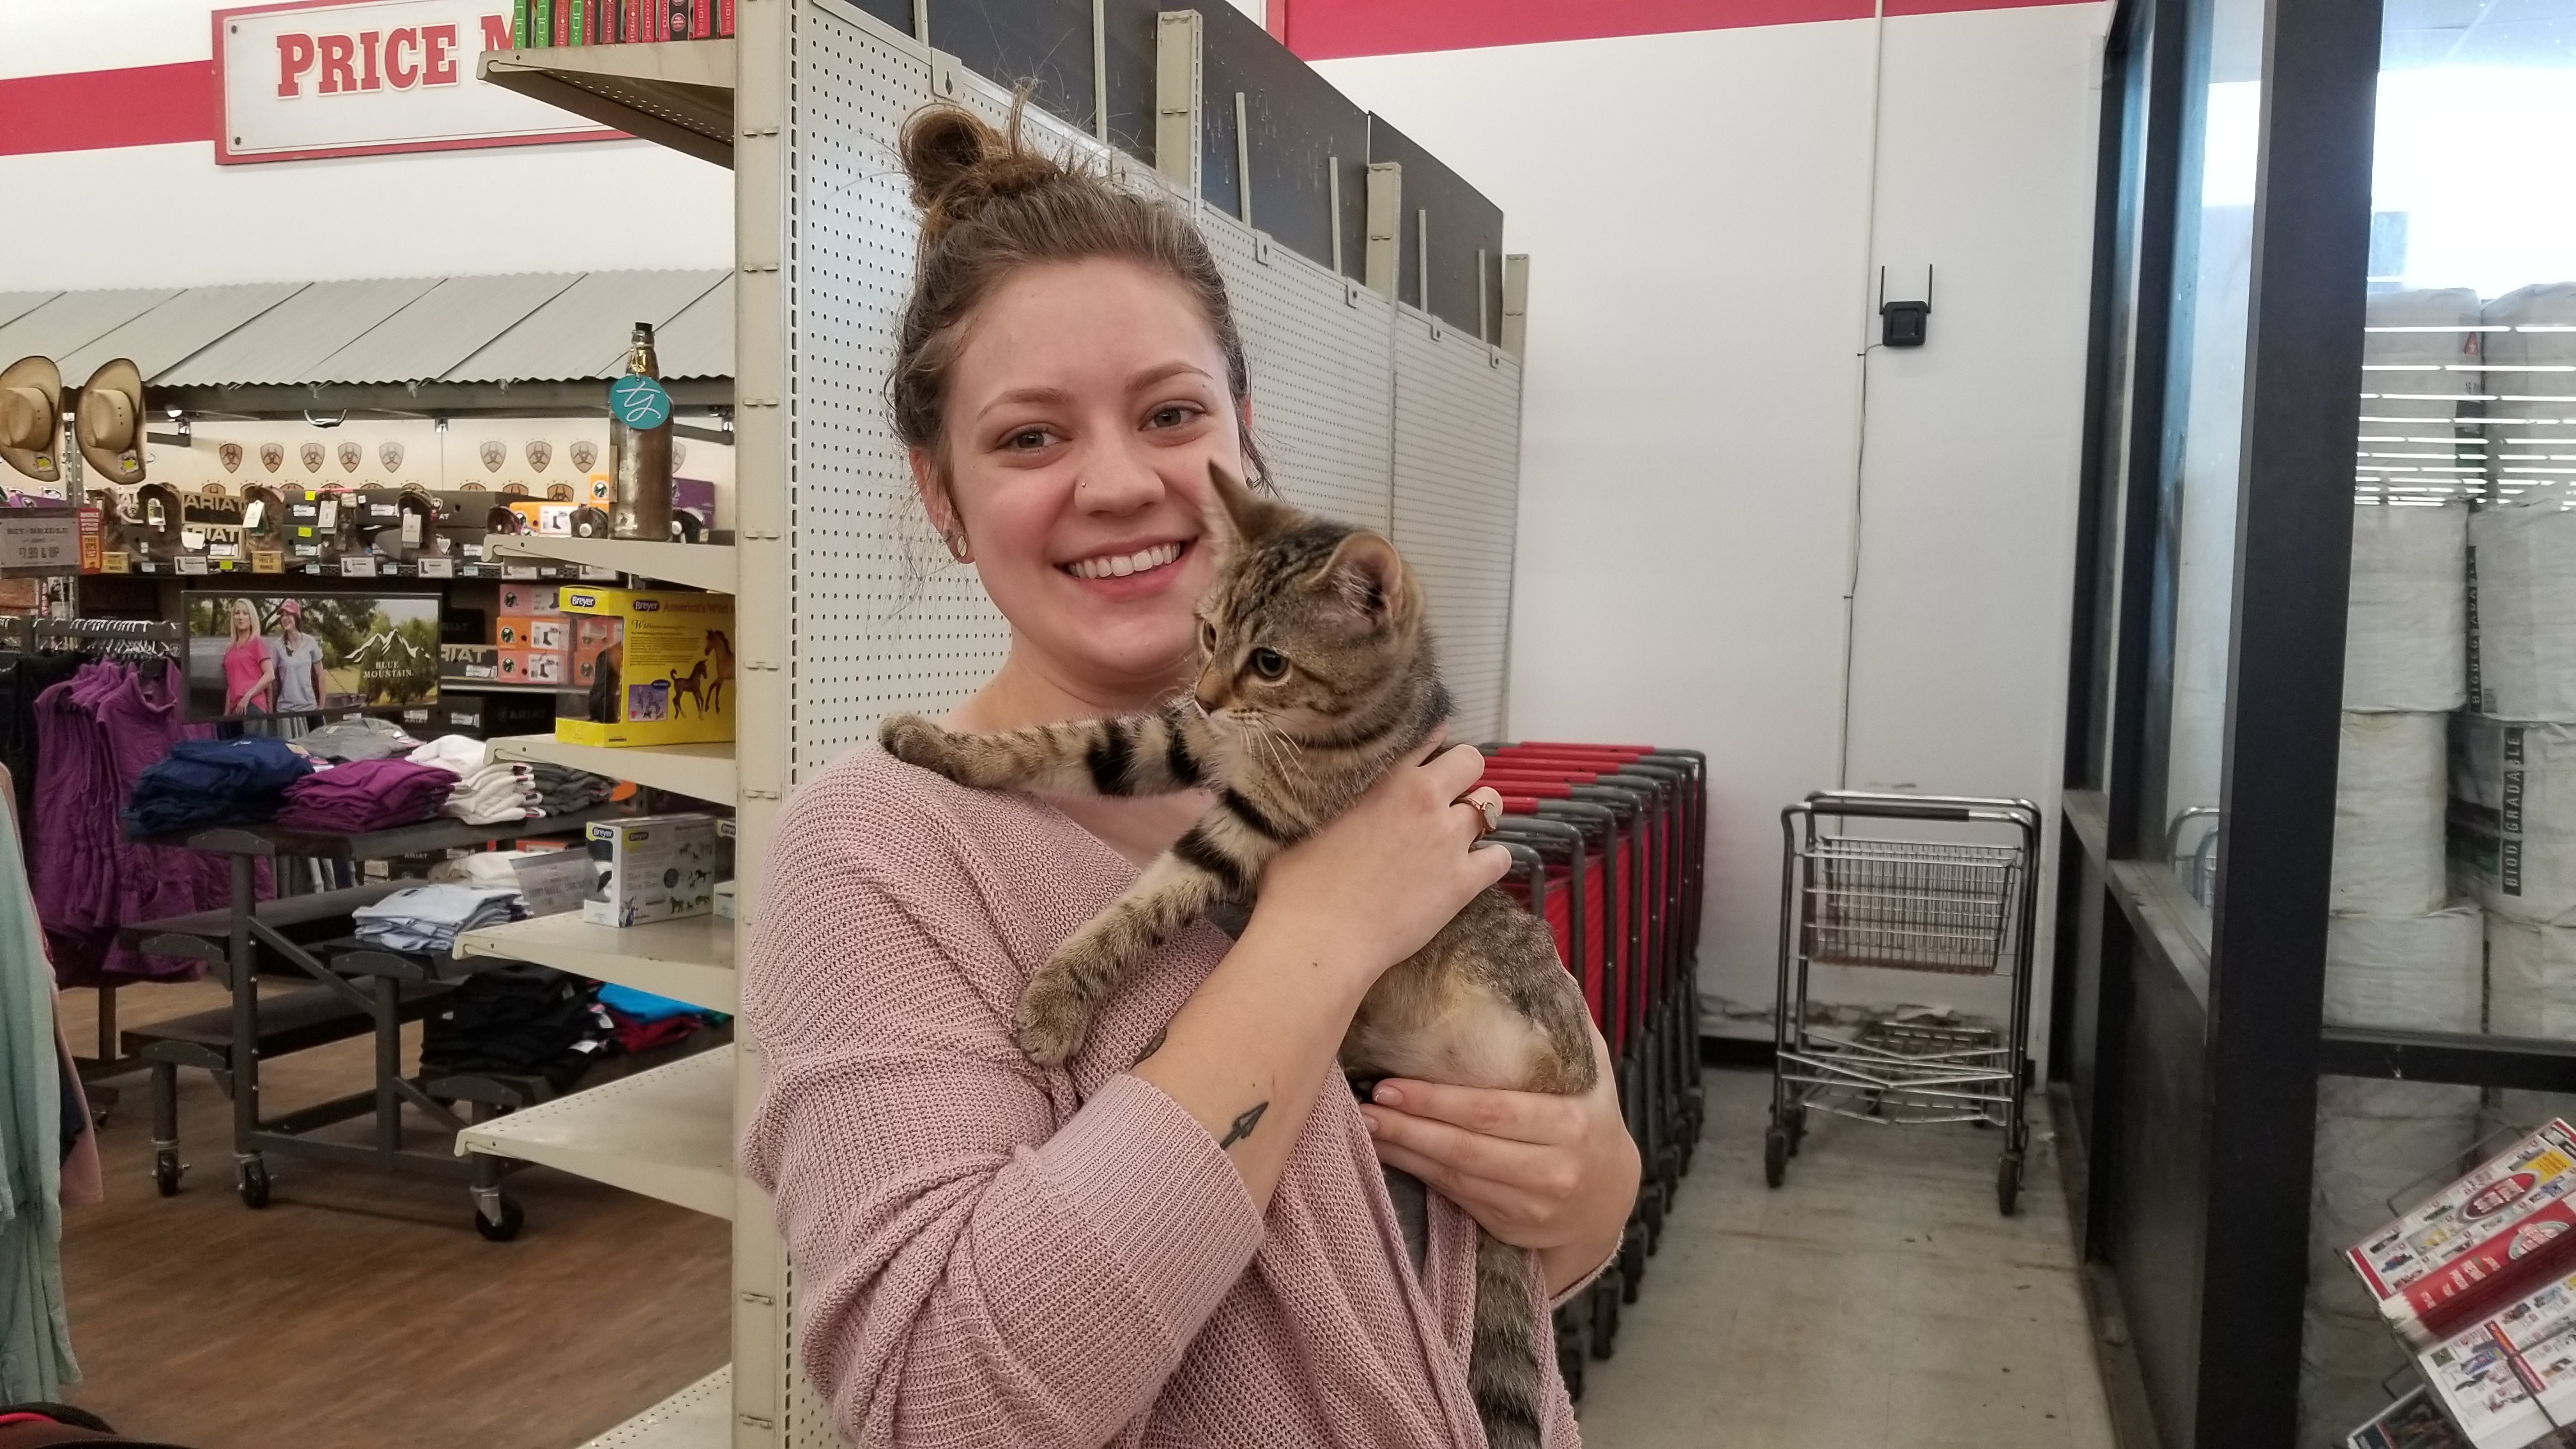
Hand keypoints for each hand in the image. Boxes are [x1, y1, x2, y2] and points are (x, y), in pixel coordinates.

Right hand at [1249, 733, 1508, 983]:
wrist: (1319, 935)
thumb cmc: (1299, 881)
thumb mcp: (1312, 815)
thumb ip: (1339, 793)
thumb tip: (1336, 791)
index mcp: (1387, 776)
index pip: (1427, 738)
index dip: (1433, 746)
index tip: (1432, 756)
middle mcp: (1425, 797)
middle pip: (1471, 761)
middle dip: (1463, 777)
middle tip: (1445, 800)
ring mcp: (1449, 839)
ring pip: (1492, 804)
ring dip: (1480, 815)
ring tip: (1460, 834)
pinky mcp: (1464, 881)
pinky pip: (1501, 858)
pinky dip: (1493, 860)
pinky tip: (1475, 870)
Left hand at [1358, 1020, 1636, 1293]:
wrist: (1609, 1197)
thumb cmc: (1589, 1117)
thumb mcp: (1594, 1070)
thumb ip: (1567, 1021)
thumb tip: (1541, 961)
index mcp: (1569, 1123)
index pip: (1493, 1111)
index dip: (1437, 1101)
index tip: (1391, 1085)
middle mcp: (1552, 1168)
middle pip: (1466, 1147)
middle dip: (1409, 1126)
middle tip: (1366, 1103)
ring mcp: (1529, 1204)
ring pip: (1454, 1175)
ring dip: (1403, 1151)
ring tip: (1364, 1126)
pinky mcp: (1508, 1224)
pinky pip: (1455, 1196)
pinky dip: (1417, 1174)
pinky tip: (1388, 1153)